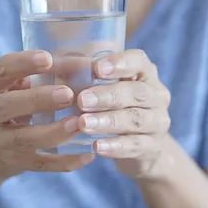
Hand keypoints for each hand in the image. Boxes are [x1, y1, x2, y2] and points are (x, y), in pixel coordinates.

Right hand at [0, 50, 94, 181]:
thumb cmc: (7, 100)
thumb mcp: (9, 82)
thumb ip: (36, 72)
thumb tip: (82, 64)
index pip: (0, 70)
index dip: (23, 63)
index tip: (48, 58)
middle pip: (6, 106)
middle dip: (37, 100)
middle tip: (67, 94)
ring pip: (23, 139)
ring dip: (53, 131)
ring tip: (79, 123)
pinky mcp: (13, 163)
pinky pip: (40, 164)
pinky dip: (65, 162)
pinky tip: (88, 154)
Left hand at [77, 49, 171, 179]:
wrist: (140, 144)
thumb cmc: (114, 105)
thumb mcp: (101, 86)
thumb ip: (80, 74)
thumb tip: (50, 64)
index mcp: (144, 72)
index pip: (138, 61)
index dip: (119, 63)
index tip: (97, 69)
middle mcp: (156, 94)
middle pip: (136, 92)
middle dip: (108, 96)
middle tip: (82, 100)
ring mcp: (157, 121)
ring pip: (134, 119)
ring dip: (107, 121)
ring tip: (83, 124)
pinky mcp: (153, 146)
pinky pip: (135, 145)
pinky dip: (115, 146)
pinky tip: (97, 147)